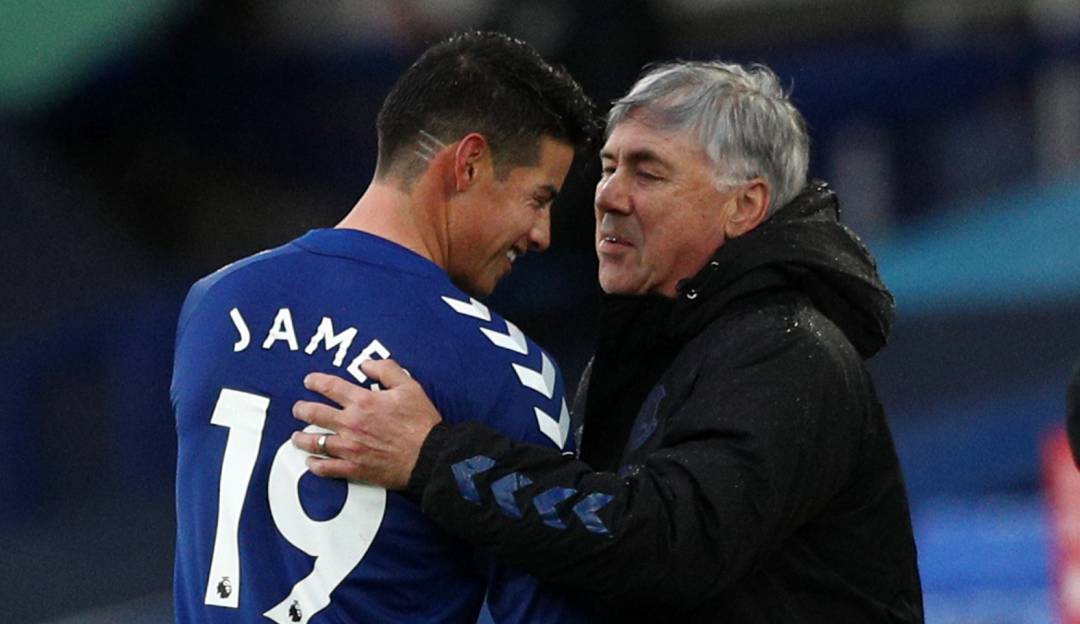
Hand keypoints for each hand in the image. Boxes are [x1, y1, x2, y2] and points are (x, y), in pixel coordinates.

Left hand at [291, 359, 442, 489]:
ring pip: (315, 442)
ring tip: (296, 436)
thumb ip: (386, 370)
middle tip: (298, 408)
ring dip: (301, 438)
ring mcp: (350, 448)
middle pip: (315, 413)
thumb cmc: (421, 423)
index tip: (309, 381)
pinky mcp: (354, 468)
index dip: (315, 381)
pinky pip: (327, 468)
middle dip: (301, 409)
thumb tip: (367, 364)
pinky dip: (315, 466)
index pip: (330, 387)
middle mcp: (351, 424)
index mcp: (363, 402)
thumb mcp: (409, 386)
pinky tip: (311, 463)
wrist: (429, 456)